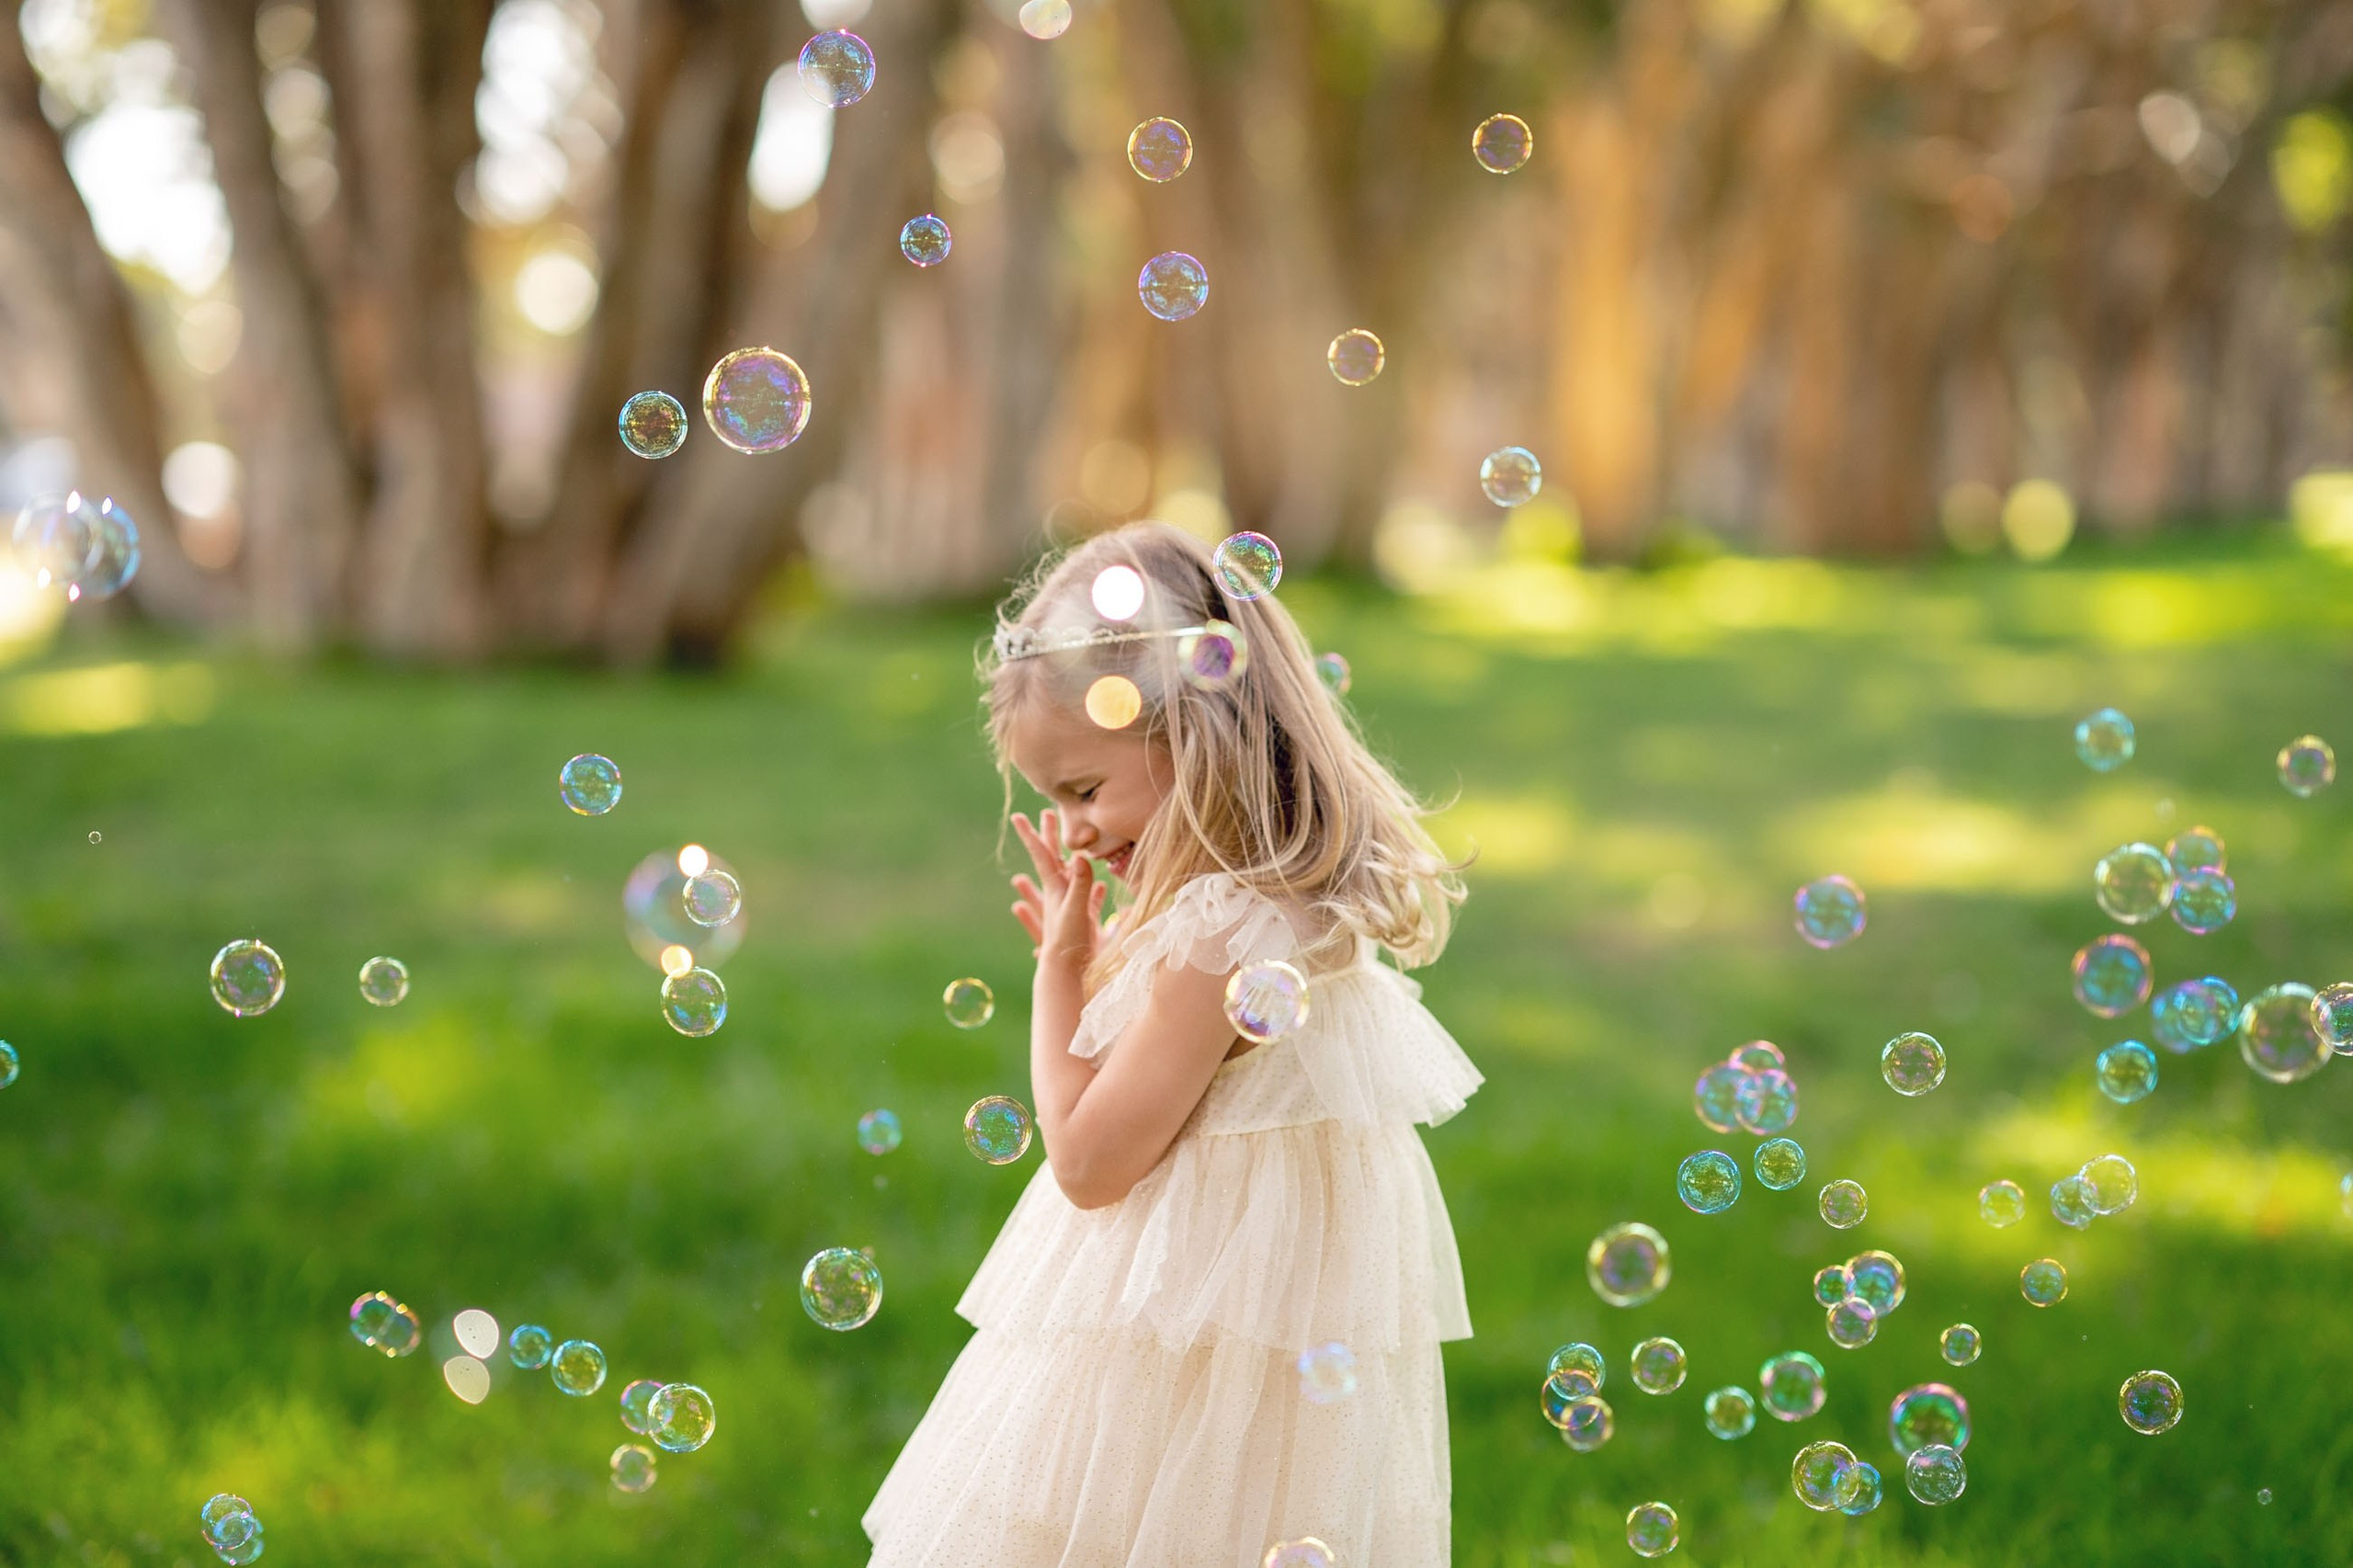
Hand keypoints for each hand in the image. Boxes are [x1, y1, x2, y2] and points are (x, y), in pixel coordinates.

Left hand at [1010, 809, 1108, 969]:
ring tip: (1069, 849)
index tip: (1018, 817)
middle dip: (1051, 837)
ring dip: (1068, 861)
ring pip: (1068, 878)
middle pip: (1053, 860)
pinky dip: (1092, 889)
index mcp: (1056, 890)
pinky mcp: (1083, 922)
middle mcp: (1059, 896)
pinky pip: (1087, 900)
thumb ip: (1081, 885)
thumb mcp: (1076, 911)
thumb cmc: (1069, 943)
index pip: (1042, 856)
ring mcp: (1069, 909)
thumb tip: (1082, 856)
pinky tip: (1099, 886)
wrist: (1068, 974)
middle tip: (1046, 815)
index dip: (1032, 835)